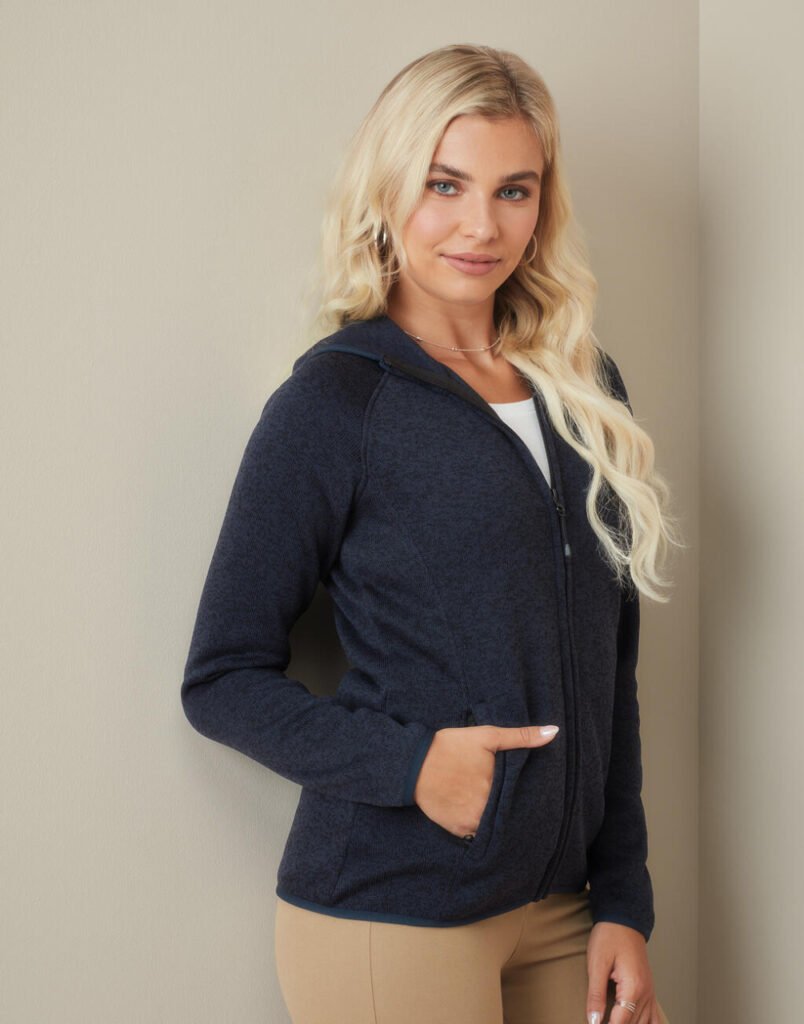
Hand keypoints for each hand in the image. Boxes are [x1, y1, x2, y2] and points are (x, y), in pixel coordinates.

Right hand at [413, 723, 558, 837]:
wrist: (412, 764)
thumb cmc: (451, 746)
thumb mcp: (486, 736)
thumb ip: (521, 736)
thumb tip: (553, 732)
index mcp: (497, 786)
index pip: (523, 796)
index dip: (525, 793)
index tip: (527, 790)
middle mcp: (487, 809)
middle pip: (509, 811)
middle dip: (512, 806)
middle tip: (508, 796)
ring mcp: (472, 822)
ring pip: (496, 824)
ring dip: (498, 818)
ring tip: (496, 805)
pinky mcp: (458, 830)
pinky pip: (478, 833)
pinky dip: (481, 825)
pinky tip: (479, 811)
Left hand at [586, 922, 660, 1023]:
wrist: (624, 919)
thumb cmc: (609, 937)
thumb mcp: (597, 964)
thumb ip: (596, 995)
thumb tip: (593, 1021)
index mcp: (633, 987)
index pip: (621, 1022)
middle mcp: (645, 994)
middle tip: (599, 1021)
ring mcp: (650, 993)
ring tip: (613, 1021)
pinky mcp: (648, 991)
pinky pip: (654, 1018)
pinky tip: (636, 1023)